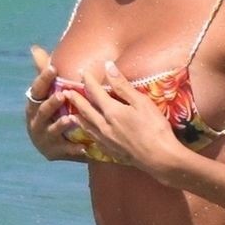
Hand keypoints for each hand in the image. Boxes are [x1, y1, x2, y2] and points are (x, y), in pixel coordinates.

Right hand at [24, 45, 95, 163]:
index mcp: (34, 104)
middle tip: (63, 95)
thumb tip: (34, 48)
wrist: (52, 144)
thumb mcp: (49, 92)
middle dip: (51, 103)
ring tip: (72, 120)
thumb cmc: (52, 111)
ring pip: (52, 130)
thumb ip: (44, 72)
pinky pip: (65, 150)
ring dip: (62, 125)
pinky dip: (73, 149)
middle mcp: (35, 121)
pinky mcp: (53, 153)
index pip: (37, 89)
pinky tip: (84, 147)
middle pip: (42, 110)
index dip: (43, 79)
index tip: (53, 68)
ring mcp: (43, 138)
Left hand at [60, 61, 187, 181]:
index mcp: (111, 111)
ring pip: (87, 126)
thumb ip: (123, 86)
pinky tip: (88, 135)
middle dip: (76, 99)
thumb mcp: (141, 102)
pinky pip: (93, 140)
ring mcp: (106, 140)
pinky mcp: (111, 151)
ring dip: (78, 117)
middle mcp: (104, 125)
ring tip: (71, 113)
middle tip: (66, 92)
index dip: (89, 81)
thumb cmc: (154, 127)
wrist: (158, 157)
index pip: (96, 92)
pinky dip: (87, 134)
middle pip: (86, 110)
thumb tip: (108, 67)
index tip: (82, 72)